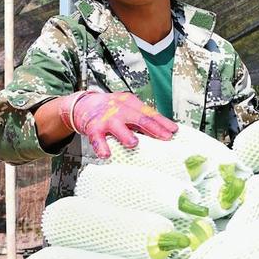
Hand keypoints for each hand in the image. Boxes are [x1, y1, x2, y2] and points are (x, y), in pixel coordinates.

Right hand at [60, 91, 177, 157]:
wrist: (84, 104)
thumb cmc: (111, 109)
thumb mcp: (128, 108)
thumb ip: (141, 119)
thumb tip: (163, 131)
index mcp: (131, 103)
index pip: (150, 113)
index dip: (162, 122)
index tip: (174, 130)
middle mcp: (120, 109)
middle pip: (139, 118)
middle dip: (153, 128)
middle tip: (165, 137)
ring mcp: (107, 119)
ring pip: (118, 127)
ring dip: (126, 135)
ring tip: (134, 143)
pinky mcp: (93, 128)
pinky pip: (97, 139)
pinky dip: (101, 147)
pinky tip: (106, 154)